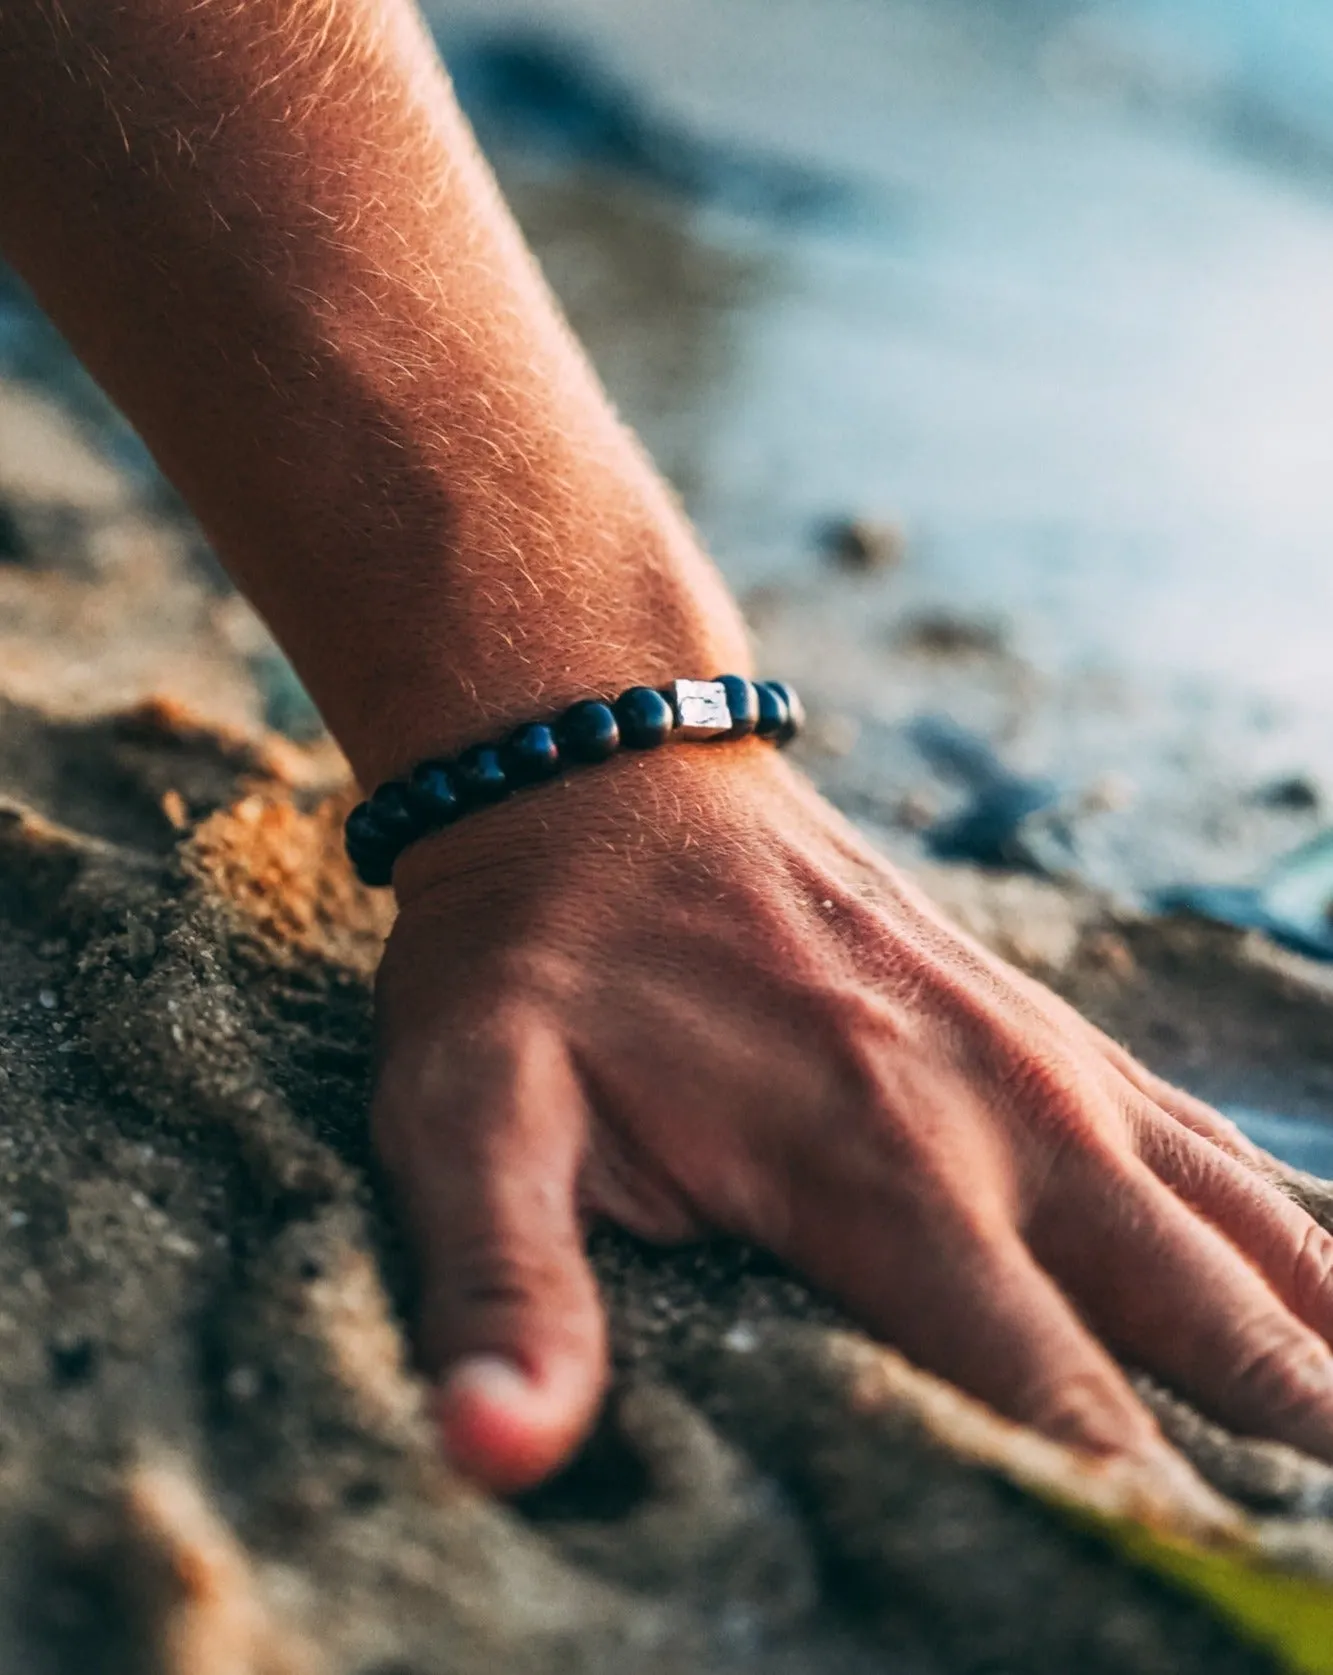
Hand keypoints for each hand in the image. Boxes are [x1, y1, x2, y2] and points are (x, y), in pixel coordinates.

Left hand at [373, 743, 1332, 1492]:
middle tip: (1328, 1579)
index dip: (1135, 1523)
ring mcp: (1050, 1067)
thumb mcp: (472, 1107)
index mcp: (878, 1169)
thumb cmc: (538, 955)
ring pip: (1256, 1240)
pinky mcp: (1053, 1031)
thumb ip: (503, 1278)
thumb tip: (496, 1453)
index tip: (1201, 1602)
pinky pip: (1226, 1150)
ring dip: (1324, 1360)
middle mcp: (1007, 1122)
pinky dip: (1309, 1242)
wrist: (605, 773)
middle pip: (1209, 1333)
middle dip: (1296, 1462)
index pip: (1058, 1401)